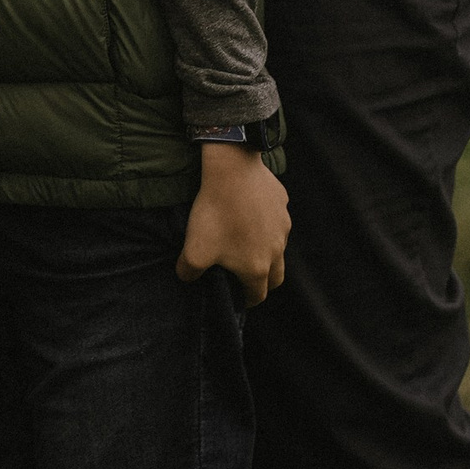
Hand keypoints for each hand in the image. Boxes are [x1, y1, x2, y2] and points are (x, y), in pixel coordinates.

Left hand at [179, 144, 289, 303]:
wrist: (232, 168)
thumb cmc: (216, 212)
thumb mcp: (194, 249)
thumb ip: (188, 272)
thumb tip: (187, 277)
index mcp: (258, 268)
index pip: (257, 295)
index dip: (246, 299)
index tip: (236, 295)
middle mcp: (276, 249)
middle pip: (276, 276)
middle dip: (264, 281)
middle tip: (246, 273)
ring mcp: (282, 224)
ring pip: (278, 246)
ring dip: (266, 249)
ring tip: (246, 238)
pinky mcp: (282, 202)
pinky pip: (276, 218)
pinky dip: (267, 221)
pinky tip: (249, 210)